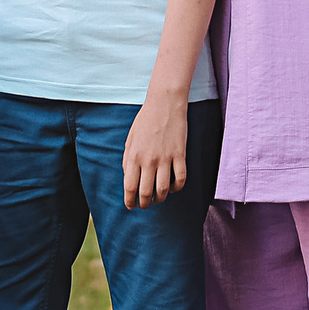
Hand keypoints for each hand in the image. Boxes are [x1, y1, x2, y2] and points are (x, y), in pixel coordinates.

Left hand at [123, 92, 189, 210]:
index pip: (130, 187)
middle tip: (145, 205)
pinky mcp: (180, 155)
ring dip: (160, 198)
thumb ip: (128, 160)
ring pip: (164, 190)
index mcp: (134, 156)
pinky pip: (181, 179)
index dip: (130, 201)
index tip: (131, 206)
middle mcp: (149, 160)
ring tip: (158, 198)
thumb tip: (129, 179)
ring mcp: (166, 158)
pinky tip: (173, 186)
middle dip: (145, 204)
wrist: (164, 103)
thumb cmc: (145, 121)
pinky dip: (177, 187)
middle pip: (146, 193)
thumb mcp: (130, 140)